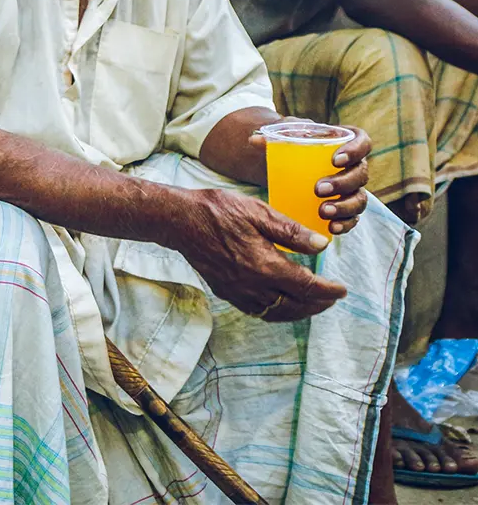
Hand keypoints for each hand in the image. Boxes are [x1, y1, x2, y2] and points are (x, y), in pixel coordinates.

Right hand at [168, 188, 347, 321]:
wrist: (180, 220)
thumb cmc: (218, 211)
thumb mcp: (258, 213)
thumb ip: (291, 232)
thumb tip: (321, 244)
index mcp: (266, 265)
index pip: (307, 286)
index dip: (329, 290)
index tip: (342, 289)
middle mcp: (254, 285)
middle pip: (296, 305)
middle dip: (318, 304)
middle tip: (332, 298)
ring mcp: (239, 292)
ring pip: (277, 313)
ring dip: (299, 311)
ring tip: (311, 303)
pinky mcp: (226, 291)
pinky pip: (258, 311)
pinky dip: (276, 311)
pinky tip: (280, 302)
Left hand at [248, 122, 369, 235]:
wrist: (292, 164)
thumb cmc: (293, 146)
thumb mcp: (285, 139)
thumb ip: (272, 137)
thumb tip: (253, 139)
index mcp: (346, 142)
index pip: (362, 142)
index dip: (354, 150)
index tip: (334, 159)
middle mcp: (354, 165)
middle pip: (360, 174)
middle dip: (342, 183)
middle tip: (318, 189)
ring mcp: (352, 188)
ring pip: (360, 199)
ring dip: (344, 206)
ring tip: (323, 211)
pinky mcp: (346, 207)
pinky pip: (352, 218)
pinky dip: (345, 224)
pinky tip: (331, 228)